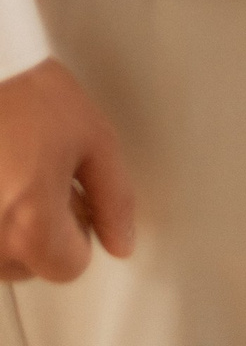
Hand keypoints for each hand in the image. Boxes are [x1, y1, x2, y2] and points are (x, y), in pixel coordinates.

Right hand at [0, 59, 133, 283]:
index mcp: (30, 223)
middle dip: (43, 231)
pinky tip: (2, 175)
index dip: (82, 229)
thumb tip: (122, 241)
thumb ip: (114, 196)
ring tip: (16, 172)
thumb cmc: (28, 90)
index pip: (69, 266)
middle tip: (44, 179)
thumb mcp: (94, 137)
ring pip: (1, 258)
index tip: (77, 201)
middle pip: (30, 266)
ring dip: (12, 228)